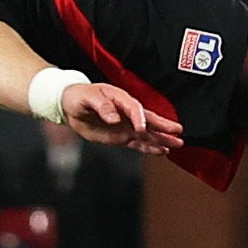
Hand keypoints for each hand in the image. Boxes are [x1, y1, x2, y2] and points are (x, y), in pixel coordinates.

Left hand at [60, 83, 184, 155]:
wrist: (70, 105)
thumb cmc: (80, 96)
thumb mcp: (88, 97)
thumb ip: (102, 106)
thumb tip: (114, 118)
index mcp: (120, 99)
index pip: (134, 108)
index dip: (139, 117)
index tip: (142, 127)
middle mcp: (127, 113)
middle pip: (149, 120)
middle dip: (163, 126)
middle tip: (177, 132)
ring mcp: (126, 125)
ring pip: (148, 133)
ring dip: (162, 139)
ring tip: (177, 144)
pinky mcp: (122, 136)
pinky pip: (139, 143)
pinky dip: (150, 148)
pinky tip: (162, 151)